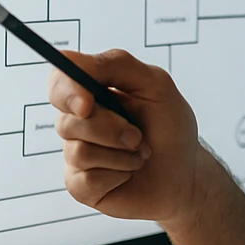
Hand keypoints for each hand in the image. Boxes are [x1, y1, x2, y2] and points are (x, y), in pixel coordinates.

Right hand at [49, 49, 202, 224]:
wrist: (185, 174)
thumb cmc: (170, 128)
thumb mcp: (156, 85)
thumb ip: (117, 64)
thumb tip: (70, 60)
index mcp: (92, 93)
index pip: (59, 83)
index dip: (66, 91)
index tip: (86, 105)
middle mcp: (79, 122)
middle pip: (67, 121)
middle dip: (110, 129)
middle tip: (138, 135)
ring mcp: (76, 154)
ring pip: (79, 152)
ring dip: (122, 154)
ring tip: (141, 153)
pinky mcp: (80, 185)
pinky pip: (87, 180)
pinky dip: (119, 174)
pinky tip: (130, 172)